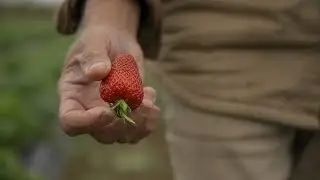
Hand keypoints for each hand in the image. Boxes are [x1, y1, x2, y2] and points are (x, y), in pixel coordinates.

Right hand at [58, 26, 159, 143]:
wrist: (115, 41)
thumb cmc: (98, 40)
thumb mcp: (93, 41)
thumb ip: (93, 55)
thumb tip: (98, 72)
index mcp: (73, 95)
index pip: (71, 121)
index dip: (87, 123)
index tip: (106, 112)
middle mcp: (89, 110)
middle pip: (102, 133)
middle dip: (123, 122)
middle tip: (140, 102)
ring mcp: (110, 114)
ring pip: (123, 135)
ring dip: (141, 122)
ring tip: (150, 98)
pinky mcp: (128, 112)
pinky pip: (139, 129)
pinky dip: (149, 119)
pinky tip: (152, 96)